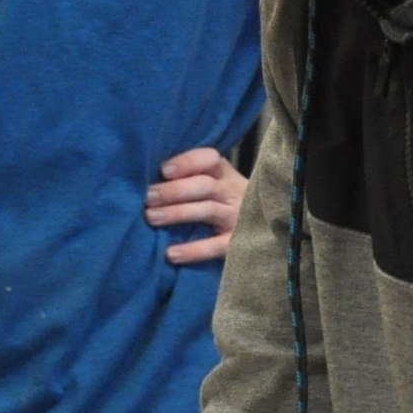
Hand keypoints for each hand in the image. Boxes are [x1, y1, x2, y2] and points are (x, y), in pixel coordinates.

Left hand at [146, 146, 248, 264]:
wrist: (266, 229)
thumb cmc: (222, 204)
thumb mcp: (214, 185)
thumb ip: (189, 178)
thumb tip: (145, 176)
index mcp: (224, 174)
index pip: (210, 159)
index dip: (188, 162)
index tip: (164, 170)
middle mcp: (233, 192)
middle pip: (204, 185)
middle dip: (174, 190)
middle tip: (147, 196)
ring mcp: (238, 217)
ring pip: (207, 210)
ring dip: (177, 213)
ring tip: (151, 217)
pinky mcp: (238, 243)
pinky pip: (216, 246)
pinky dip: (194, 250)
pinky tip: (171, 253)